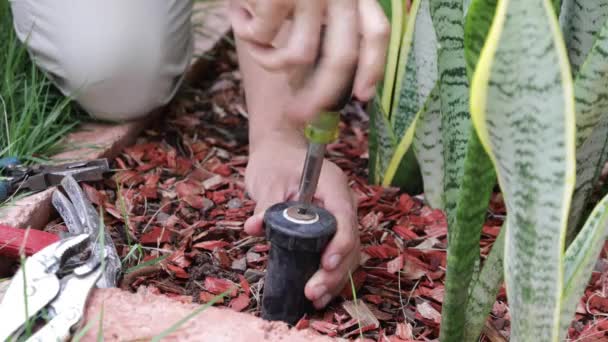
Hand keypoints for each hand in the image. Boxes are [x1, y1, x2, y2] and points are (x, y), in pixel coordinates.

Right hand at [229, 0, 389, 121]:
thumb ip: (323, 16)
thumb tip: (316, 69)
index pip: (376, 31)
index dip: (373, 68)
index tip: (361, 96)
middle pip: (341, 57)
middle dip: (320, 96)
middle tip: (299, 115)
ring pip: (297, 55)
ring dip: (269, 57)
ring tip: (251, 33)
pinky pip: (262, 37)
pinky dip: (246, 31)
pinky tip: (238, 10)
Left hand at [244, 132, 359, 307]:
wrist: (279, 151)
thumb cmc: (276, 160)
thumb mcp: (268, 179)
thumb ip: (266, 205)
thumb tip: (254, 227)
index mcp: (333, 185)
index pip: (344, 217)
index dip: (340, 243)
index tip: (325, 264)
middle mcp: (343, 203)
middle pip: (350, 241)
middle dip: (335, 271)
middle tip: (313, 292)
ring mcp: (339, 218)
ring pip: (348, 253)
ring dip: (334, 278)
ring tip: (315, 299)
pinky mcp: (331, 230)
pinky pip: (337, 254)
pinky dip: (330, 274)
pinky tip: (319, 294)